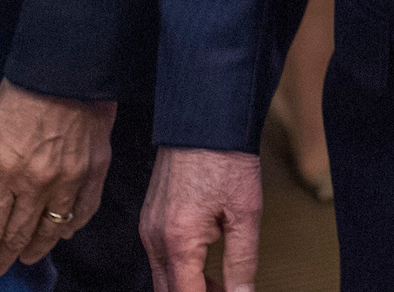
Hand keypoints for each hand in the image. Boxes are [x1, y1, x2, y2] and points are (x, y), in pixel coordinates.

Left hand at [0, 81, 115, 287]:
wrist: (69, 65)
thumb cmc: (22, 92)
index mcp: (3, 170)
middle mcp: (36, 182)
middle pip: (17, 237)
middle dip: (2, 259)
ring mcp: (70, 179)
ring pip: (51, 231)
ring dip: (34, 249)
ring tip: (24, 257)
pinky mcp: (95, 171)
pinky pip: (82, 212)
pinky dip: (69, 228)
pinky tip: (60, 234)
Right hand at [141, 145, 260, 291]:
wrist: (205, 118)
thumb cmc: (225, 159)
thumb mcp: (245, 214)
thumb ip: (241, 263)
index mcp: (178, 240)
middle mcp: (155, 237)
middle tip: (225, 291)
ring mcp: (149, 226)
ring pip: (162, 277)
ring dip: (188, 286)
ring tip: (220, 283)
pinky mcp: (150, 216)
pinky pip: (159, 256)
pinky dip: (179, 267)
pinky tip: (204, 262)